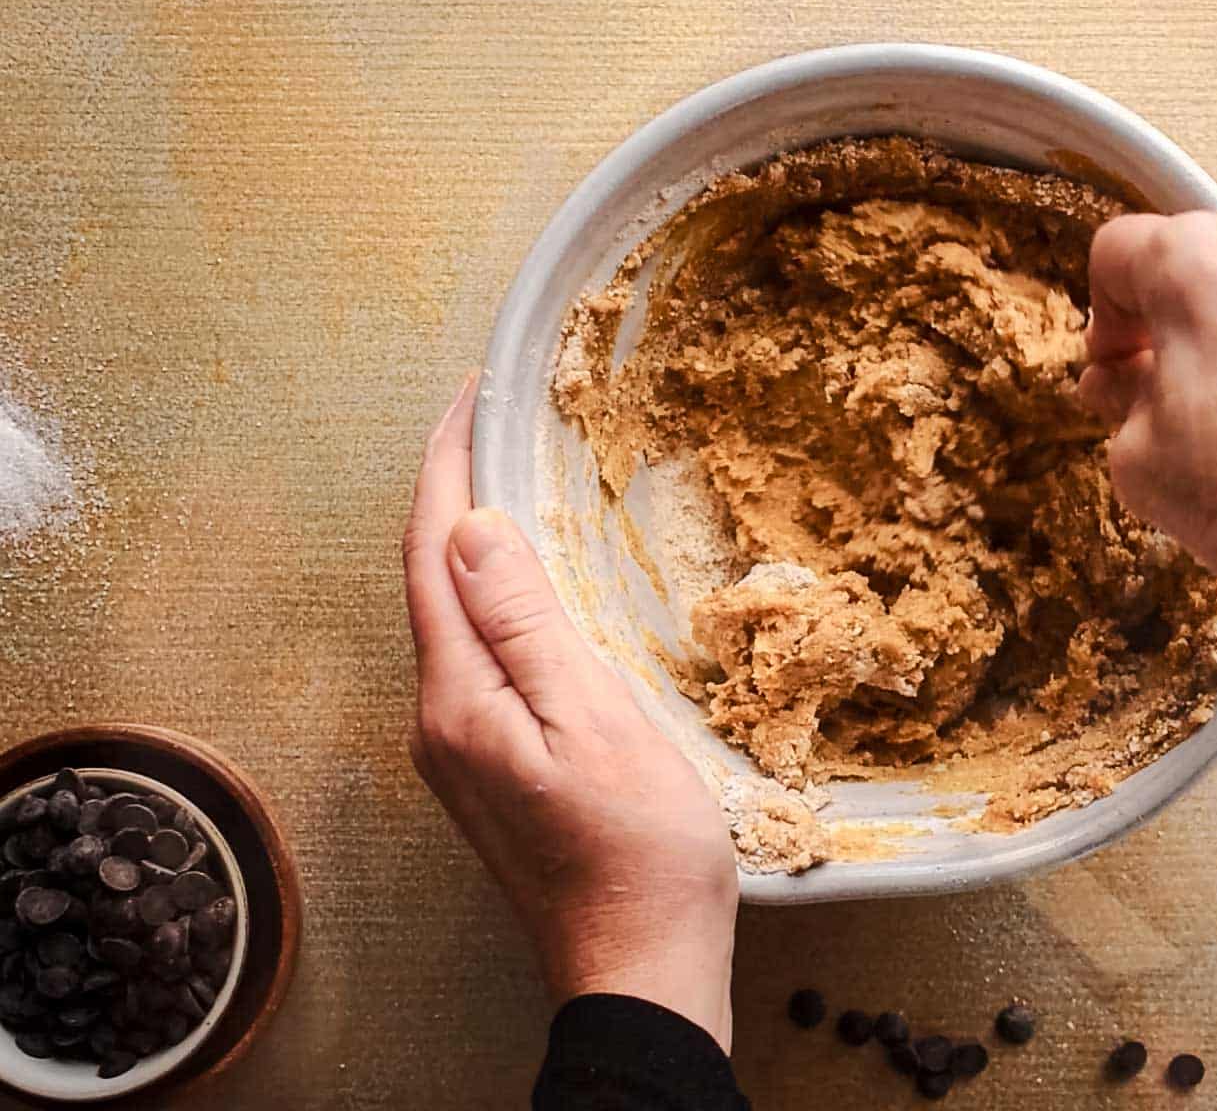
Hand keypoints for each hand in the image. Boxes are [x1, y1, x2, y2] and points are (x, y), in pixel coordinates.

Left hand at [403, 375, 737, 1046]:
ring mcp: (461, 751)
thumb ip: (525, 623)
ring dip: (476, 545)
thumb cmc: (638, 852)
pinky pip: (480, 658)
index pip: (431, 554)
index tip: (470, 395)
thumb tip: (469, 527)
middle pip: (430, 582)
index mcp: (459, 700)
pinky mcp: (491, 770)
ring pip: (455, 620)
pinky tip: (536, 590)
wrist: (640, 967)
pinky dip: (500, 601)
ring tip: (514, 481)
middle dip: (454, 493)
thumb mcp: (592, 721)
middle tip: (494, 420)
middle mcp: (440, 721)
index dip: (446, 467)